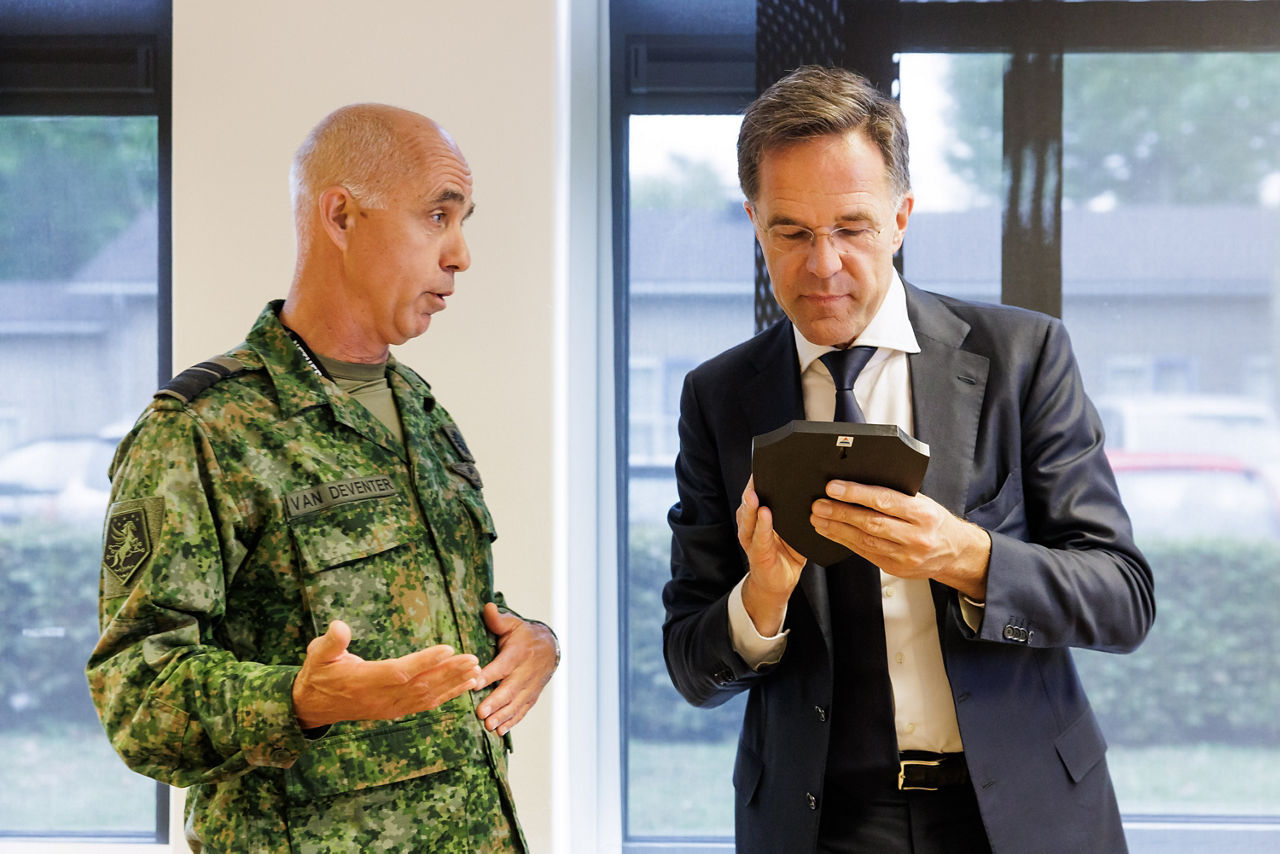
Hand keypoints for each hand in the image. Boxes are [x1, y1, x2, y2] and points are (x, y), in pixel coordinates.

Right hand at [291, 620, 481, 729]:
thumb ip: (331, 641)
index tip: (447, 648)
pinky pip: (425, 705)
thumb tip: (339, 626)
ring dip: (453, 684)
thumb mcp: (318, 654)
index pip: (400, 671)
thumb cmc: (318, 674)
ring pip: (427, 697)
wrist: (313, 706)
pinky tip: (464, 686)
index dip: (425, 661)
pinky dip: (447, 696)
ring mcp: (389, 706)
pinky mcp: (394, 710)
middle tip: (473, 658)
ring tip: (477, 672)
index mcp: (364, 681)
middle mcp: (381, 697)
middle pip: (421, 685)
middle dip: (449, 672)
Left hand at [475, 603, 557, 736]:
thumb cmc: (523, 635)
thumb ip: (498, 620)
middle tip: (481, 712)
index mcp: (518, 653)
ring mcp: (530, 686)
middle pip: (510, 688)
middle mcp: (525, 671)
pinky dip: (513, 721)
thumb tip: (487, 608)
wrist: (549, 647)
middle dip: (496, 701)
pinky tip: (500, 730)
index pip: (503, 665)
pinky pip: (523, 709)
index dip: (489, 674)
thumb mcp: (512, 624)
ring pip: (516, 702)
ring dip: (503, 715)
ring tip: (489, 725)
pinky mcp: (532, 695)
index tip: (474, 683)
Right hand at [737, 477, 806, 636]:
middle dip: (752, 487)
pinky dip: (761, 526)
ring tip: (755, 492)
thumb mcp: (794, 530)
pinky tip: (765, 514)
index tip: (765, 463)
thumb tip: (817, 492)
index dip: (760, 478)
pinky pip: (759, 538)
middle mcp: (752, 525)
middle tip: (757, 473)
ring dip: (751, 505)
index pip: (759, 492)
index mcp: (761, 516)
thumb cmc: (787, 553)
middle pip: (749, 501)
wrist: (778, 583)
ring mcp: (751, 539)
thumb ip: (796, 513)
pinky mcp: (757, 554)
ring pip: (748, 518)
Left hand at [810, 480, 990, 599]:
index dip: (856, 494)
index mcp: (924, 514)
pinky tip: (831, 532)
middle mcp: (916, 536)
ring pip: (864, 541)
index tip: (833, 487)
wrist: (954, 552)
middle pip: (870, 523)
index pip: (885, 501)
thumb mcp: (922, 503)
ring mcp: (906, 556)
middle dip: (840, 512)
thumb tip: (858, 481)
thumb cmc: (934, 521)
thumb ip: (896, 495)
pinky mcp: (896, 568)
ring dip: (837, 529)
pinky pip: (865, 553)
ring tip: (818, 518)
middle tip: (818, 504)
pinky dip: (844, 541)